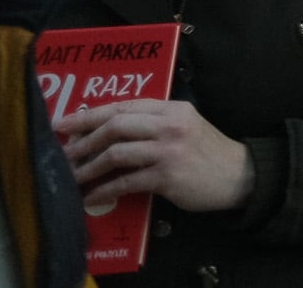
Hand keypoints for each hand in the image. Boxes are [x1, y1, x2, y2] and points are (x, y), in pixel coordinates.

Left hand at [61, 99, 257, 213]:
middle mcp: (169, 125)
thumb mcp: (184, 126)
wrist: (239, 175)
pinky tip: (92, 197)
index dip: (89, 115)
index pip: (124, 106)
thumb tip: (107, 132)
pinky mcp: (168, 176)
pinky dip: (104, 190)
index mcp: (172, 108)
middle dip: (85, 139)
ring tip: (74, 177)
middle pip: (116, 125)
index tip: (64, 124)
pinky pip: (126, 182)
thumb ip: (153, 124)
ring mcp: (169, 150)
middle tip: (65, 153)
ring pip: (117, 153)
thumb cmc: (206, 152)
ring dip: (89, 167)